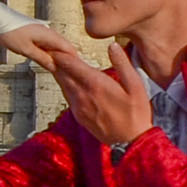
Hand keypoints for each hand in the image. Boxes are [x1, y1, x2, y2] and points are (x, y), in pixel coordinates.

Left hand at [23, 33, 157, 156]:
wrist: (131, 142)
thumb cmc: (137, 113)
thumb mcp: (136, 86)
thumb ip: (122, 64)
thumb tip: (112, 45)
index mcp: (95, 84)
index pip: (70, 64)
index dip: (60, 52)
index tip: (54, 44)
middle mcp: (83, 95)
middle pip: (61, 73)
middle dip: (55, 60)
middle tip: (49, 48)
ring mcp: (79, 107)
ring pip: (62, 84)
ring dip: (58, 72)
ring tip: (54, 60)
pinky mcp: (79, 116)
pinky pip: (66, 96)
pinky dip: (64, 85)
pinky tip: (66, 80)